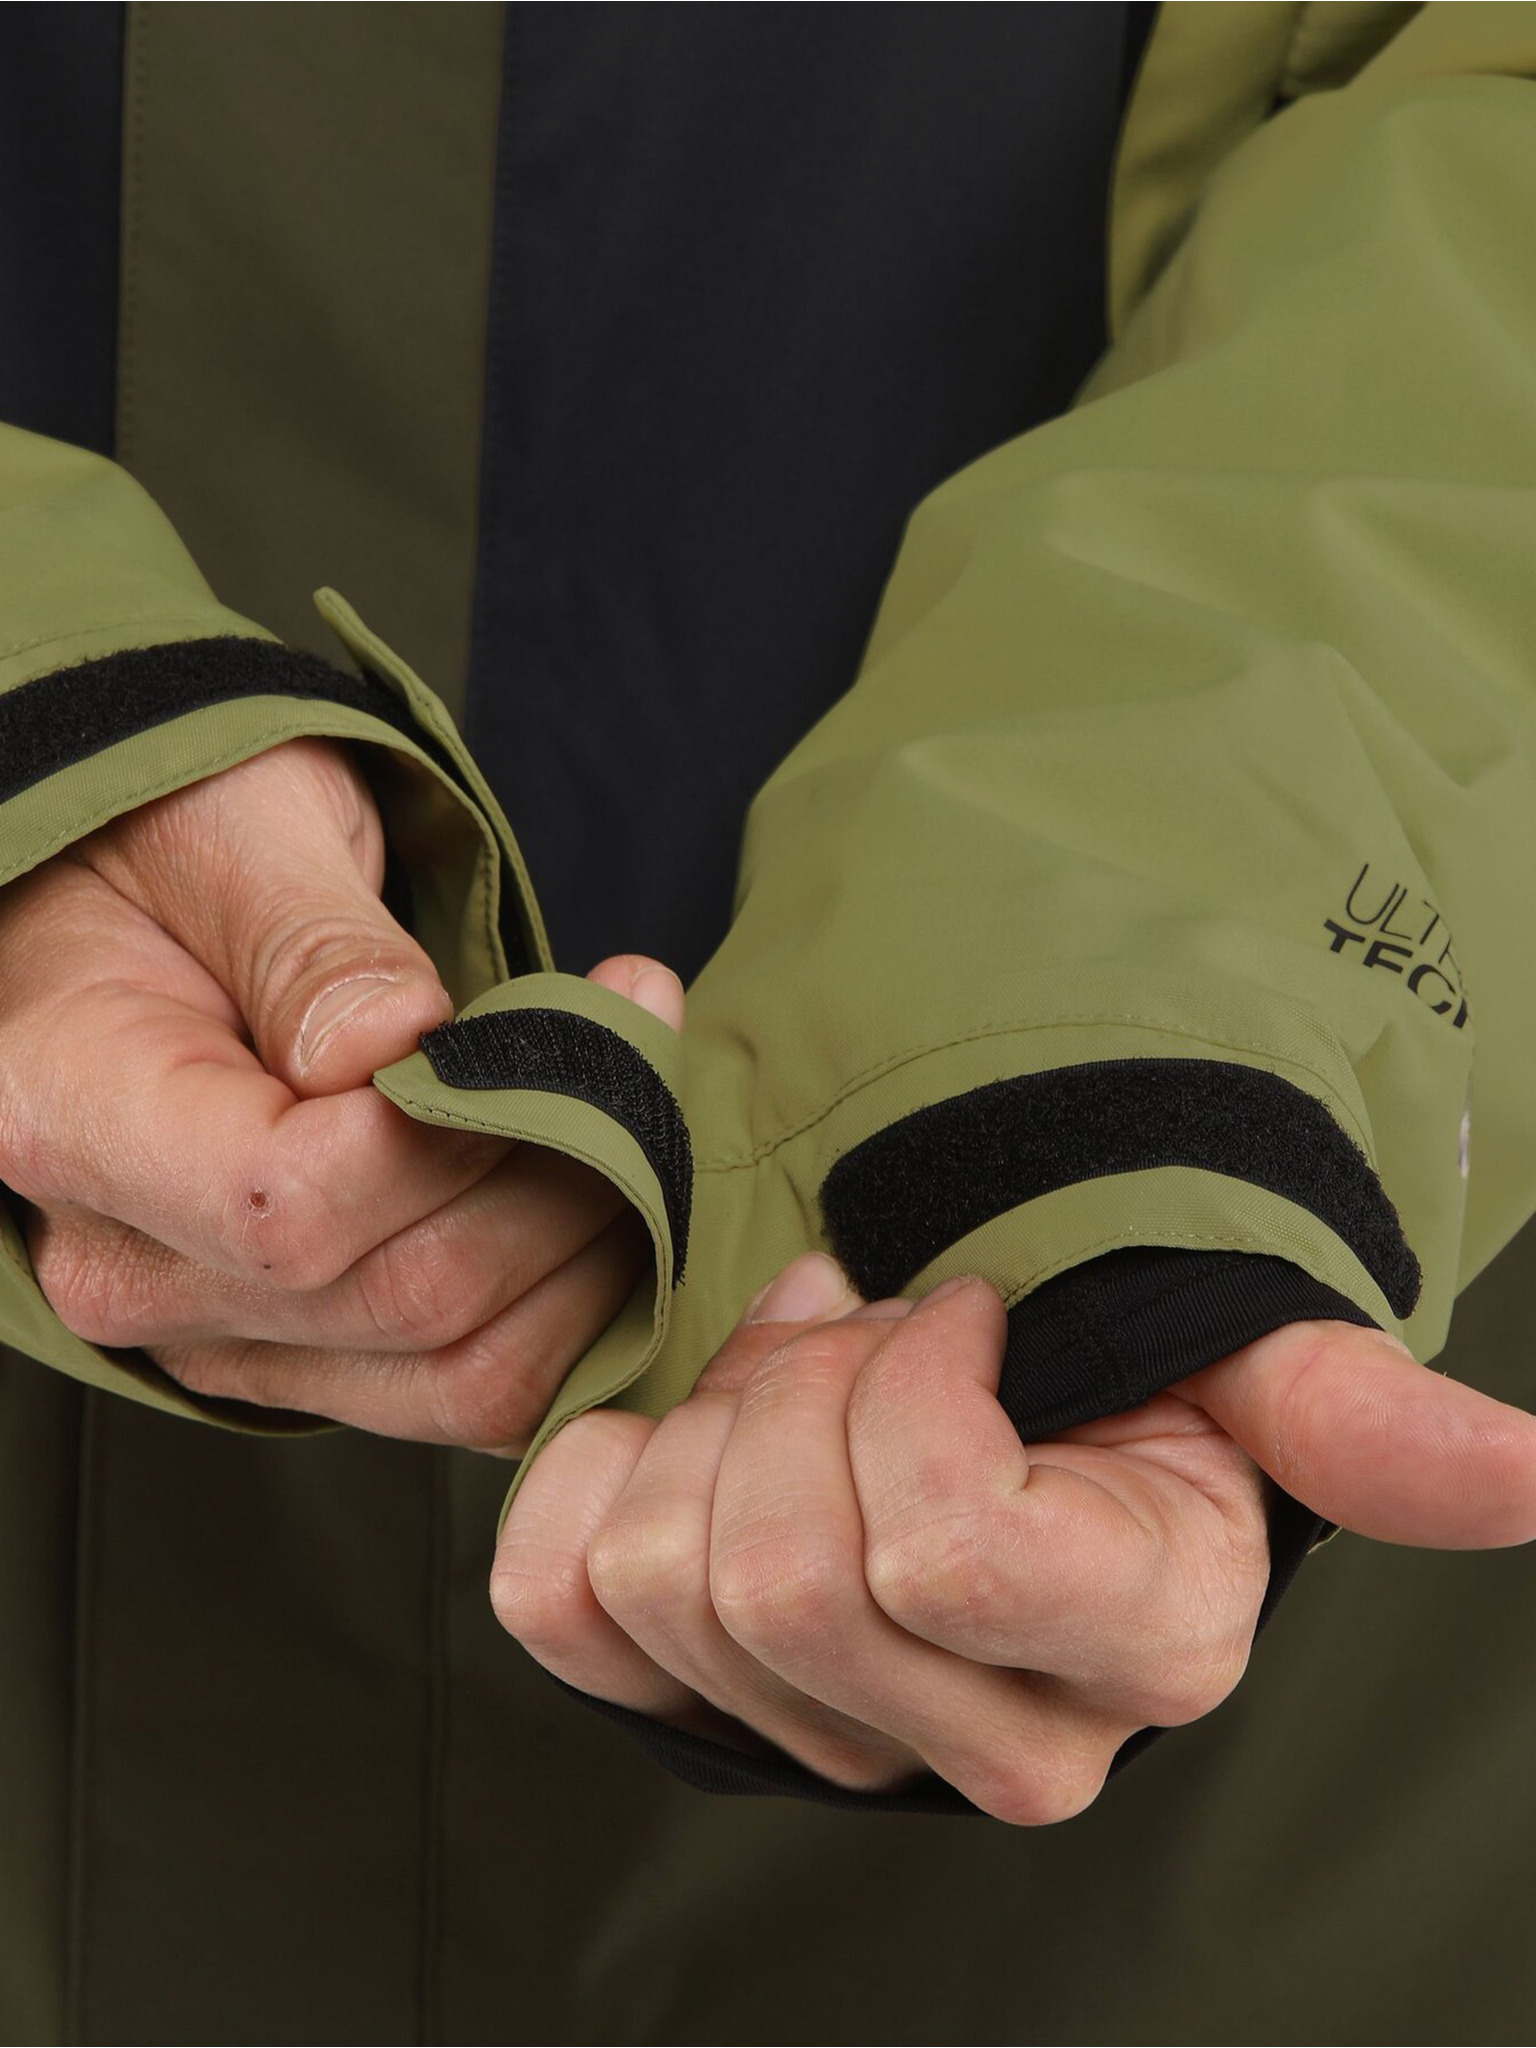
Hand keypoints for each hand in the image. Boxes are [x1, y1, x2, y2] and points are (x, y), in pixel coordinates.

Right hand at [0, 736, 682, 1449]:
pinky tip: (615, 1191)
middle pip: (405, 1294)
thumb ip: (311, 942)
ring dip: (595, 1243)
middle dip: (569, 1171)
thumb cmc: (176, 842)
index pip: (288, 1204)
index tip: (569, 1018)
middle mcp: (128, 1264)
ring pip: (461, 1366)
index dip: (456, 1134)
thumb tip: (395, 1042)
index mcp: (71, 1113)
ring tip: (638, 1102)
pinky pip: (470, 1386)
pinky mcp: (302, 1354)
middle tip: (643, 1032)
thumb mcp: (235, 829)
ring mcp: (217, 1331)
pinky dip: (575, 1307)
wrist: (141, 905)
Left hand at [493, 1253, 1535, 1820]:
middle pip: (787, 1577)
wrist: (993, 1380)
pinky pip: (558, 1600)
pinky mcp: (690, 1702)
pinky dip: (596, 1466)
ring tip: (801, 1362)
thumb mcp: (1233, 1352)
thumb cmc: (1116, 1354)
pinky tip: (698, 1421)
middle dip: (804, 1386)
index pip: (942, 1551)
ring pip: (667, 1579)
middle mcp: (998, 1743)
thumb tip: (1528, 1474)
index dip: (918, 1384)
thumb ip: (1355, 1414)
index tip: (969, 1310)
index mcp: (1141, 1644)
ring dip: (717, 1411)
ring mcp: (833, 1745)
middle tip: (864, 1323)